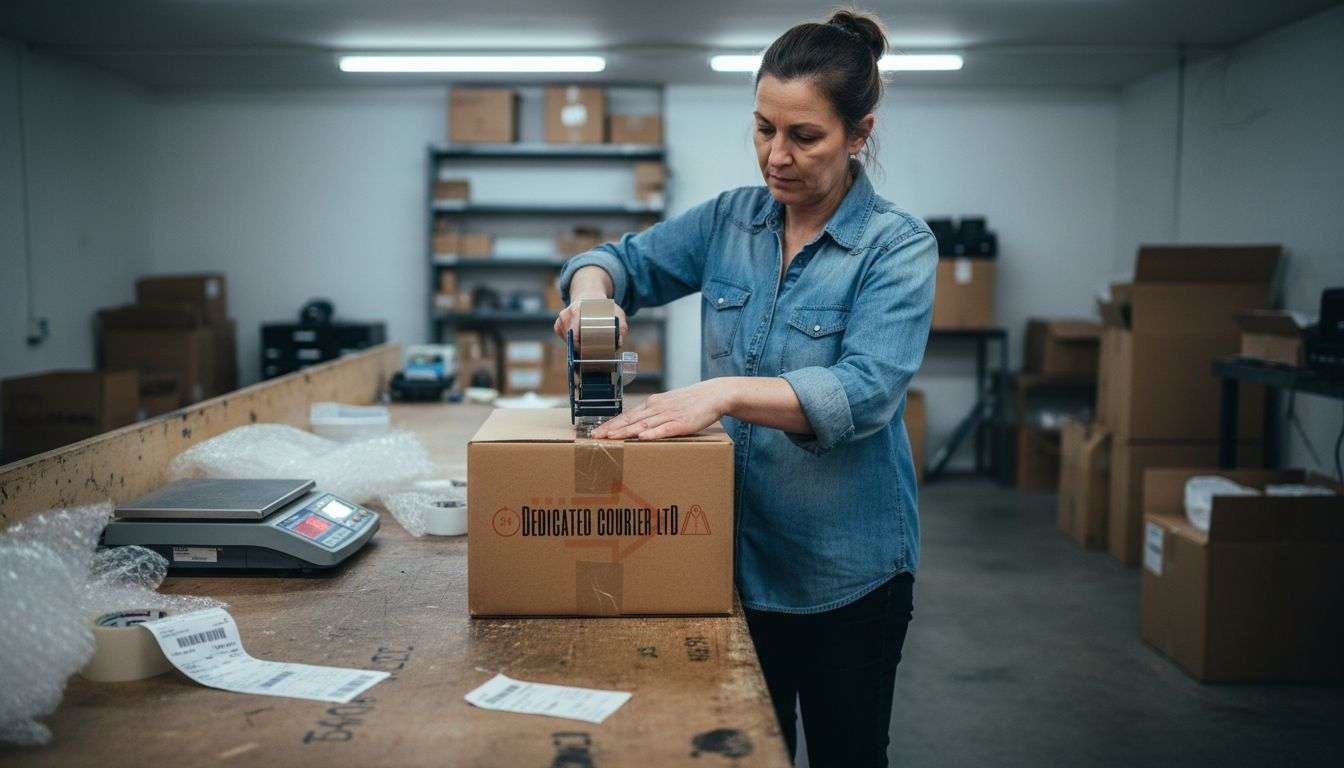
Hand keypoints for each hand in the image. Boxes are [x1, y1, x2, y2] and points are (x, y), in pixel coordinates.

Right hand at [553, 266, 625, 346]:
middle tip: (592, 352)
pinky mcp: (558, 324)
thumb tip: (618, 344)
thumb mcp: (616, 312)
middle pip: (571, 340)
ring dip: (577, 346)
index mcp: (577, 309)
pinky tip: (580, 338)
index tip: (593, 351)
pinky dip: (571, 342)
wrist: (589, 296)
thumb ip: (621, 327)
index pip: (576, 335)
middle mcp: (566, 314)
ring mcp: (561, 319)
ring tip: (588, 343)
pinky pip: (564, 339)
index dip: (585, 346)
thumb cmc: (602, 306)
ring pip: (568, 341)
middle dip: (581, 348)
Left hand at [591, 379, 736, 439]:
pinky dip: (653, 433)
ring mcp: (669, 415)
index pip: (627, 415)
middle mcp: (657, 408)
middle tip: (595, 436)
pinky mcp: (682, 423)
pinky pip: (665, 429)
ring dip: (626, 431)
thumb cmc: (690, 402)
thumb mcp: (668, 405)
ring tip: (611, 437)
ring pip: (643, 424)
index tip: (596, 431)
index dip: (611, 424)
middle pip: (630, 420)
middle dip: (611, 428)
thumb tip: (637, 427)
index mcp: (652, 404)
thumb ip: (653, 415)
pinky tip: (642, 437)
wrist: (713, 395)